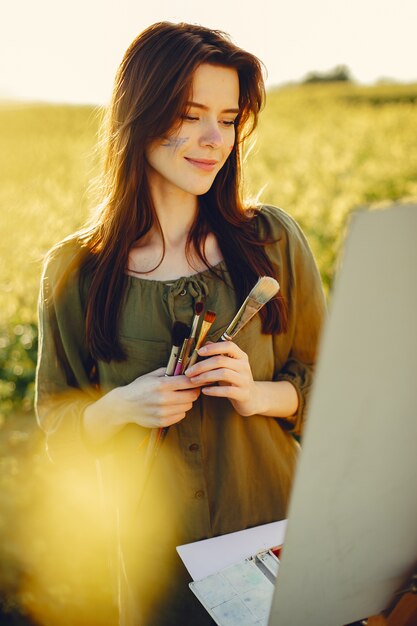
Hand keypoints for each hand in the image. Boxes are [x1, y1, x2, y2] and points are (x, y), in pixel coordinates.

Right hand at [84, 367, 200, 443]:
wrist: (125, 405)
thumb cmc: (139, 388)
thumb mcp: (152, 375)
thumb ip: (169, 372)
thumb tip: (185, 369)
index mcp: (161, 384)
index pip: (187, 382)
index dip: (195, 380)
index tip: (196, 380)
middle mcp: (163, 399)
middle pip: (191, 396)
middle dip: (193, 392)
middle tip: (190, 389)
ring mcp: (163, 412)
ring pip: (187, 407)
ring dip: (186, 402)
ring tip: (179, 398)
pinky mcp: (162, 421)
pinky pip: (181, 416)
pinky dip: (179, 411)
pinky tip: (172, 406)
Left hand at [184, 341, 260, 415]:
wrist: (252, 398)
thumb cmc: (235, 380)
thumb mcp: (228, 366)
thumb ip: (218, 355)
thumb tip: (206, 343)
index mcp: (241, 356)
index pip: (228, 346)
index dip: (213, 347)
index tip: (199, 352)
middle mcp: (244, 366)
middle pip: (221, 361)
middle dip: (202, 365)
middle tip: (189, 372)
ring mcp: (244, 380)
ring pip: (223, 374)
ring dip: (205, 377)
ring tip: (194, 381)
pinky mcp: (243, 393)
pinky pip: (226, 390)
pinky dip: (213, 390)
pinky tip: (204, 391)